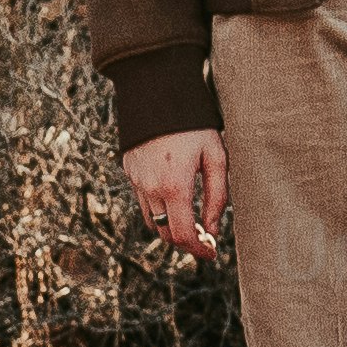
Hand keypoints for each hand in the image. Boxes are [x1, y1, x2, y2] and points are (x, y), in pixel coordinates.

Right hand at [124, 128, 226, 259]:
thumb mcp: (215, 157)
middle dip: (186, 242)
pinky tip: (175, 198)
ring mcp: (137, 181)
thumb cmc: (194, 124)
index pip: (183, 235)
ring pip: (153, 221)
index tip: (212, 254)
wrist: (157, 93)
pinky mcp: (130, 172)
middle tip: (206, 238)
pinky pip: (144, 202)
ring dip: (171, 227)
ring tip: (192, 220)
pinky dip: (159, 210)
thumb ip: (217, 196)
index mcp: (174, 187)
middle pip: (166, 234)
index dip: (198, 250)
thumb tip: (213, 229)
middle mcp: (150, 189)